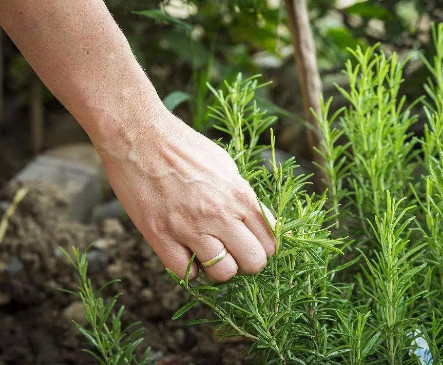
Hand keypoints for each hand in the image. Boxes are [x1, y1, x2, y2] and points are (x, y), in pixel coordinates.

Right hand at [95, 109, 275, 281]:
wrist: (139, 136)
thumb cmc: (184, 148)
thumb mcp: (226, 166)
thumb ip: (244, 197)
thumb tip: (263, 222)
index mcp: (240, 196)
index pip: (270, 242)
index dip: (264, 249)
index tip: (252, 246)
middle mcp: (220, 214)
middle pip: (253, 263)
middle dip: (246, 263)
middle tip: (233, 254)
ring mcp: (190, 227)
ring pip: (222, 273)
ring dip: (218, 268)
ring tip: (208, 253)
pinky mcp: (160, 236)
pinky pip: (186, 274)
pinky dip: (189, 270)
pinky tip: (186, 254)